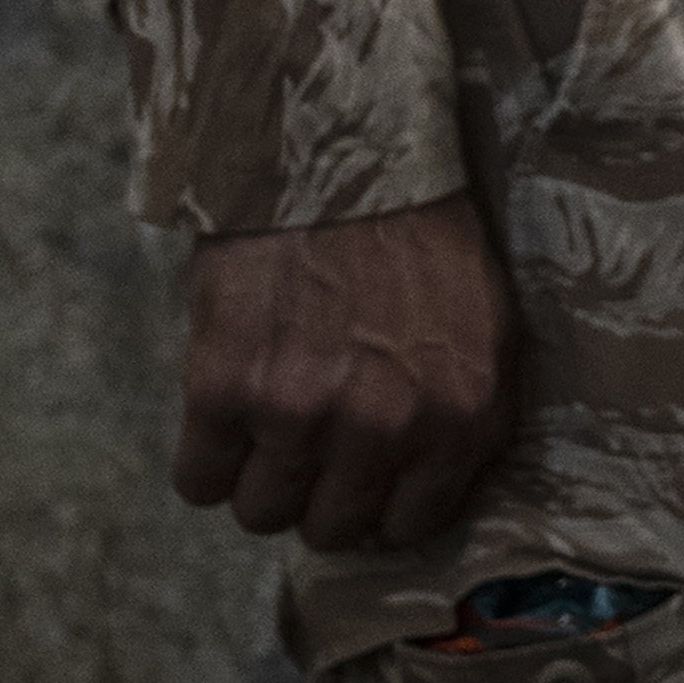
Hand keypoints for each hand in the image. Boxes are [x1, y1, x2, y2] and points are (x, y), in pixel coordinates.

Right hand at [172, 194, 512, 552]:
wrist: (340, 153)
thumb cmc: (420, 233)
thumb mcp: (486, 323)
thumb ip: (465, 414)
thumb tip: (430, 492)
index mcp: (462, 416)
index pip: (410, 527)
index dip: (380, 503)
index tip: (363, 476)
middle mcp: (386, 428)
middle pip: (330, 529)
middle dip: (318, 492)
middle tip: (311, 439)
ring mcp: (301, 414)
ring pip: (261, 515)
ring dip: (259, 478)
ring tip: (268, 418)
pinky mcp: (225, 390)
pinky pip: (198, 482)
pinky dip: (205, 458)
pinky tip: (225, 411)